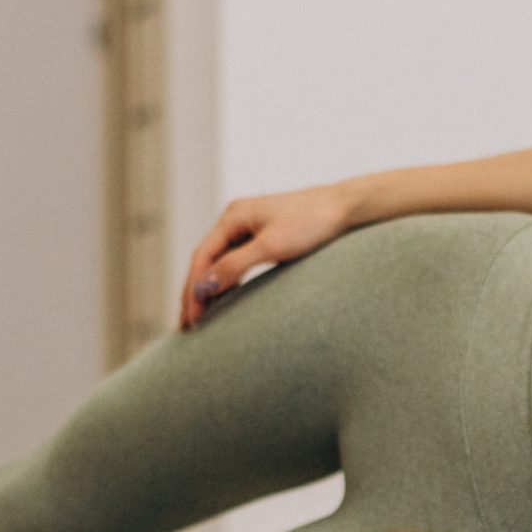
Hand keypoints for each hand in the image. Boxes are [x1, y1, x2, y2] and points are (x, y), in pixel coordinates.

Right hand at [178, 185, 356, 328]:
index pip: (201, 257)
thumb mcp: (271, 247)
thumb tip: (203, 286)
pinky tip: (225, 297)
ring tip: (200, 316)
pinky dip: (227, 280)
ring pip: (219, 260)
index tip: (191, 318)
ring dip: (208, 287)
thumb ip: (235, 265)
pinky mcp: (265, 234)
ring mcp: (250, 225)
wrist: (346, 208)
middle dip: (194, 292)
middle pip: (206, 259)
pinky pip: (236, 260)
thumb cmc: (312, 223)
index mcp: (233, 216)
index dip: (193, 289)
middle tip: (186, 324)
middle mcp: (236, 218)